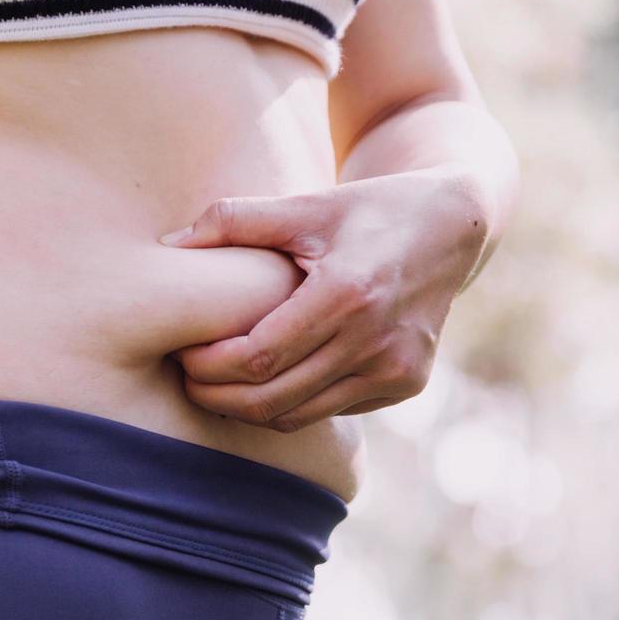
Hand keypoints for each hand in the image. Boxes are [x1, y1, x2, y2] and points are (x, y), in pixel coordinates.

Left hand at [160, 169, 493, 430]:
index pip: (259, 358)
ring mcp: (396, 370)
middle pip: (273, 398)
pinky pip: (331, 409)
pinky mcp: (405, 384)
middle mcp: (376, 341)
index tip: (180, 353)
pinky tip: (268, 381)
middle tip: (187, 379)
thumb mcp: (305, 204)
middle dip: (218, 396)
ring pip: (299, 415)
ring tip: (217, 384)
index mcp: (347, 295)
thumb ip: (234, 219)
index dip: (209, 366)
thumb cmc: (366, 211)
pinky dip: (292, 403)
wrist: (451, 226)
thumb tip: (167, 245)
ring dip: (250, 408)